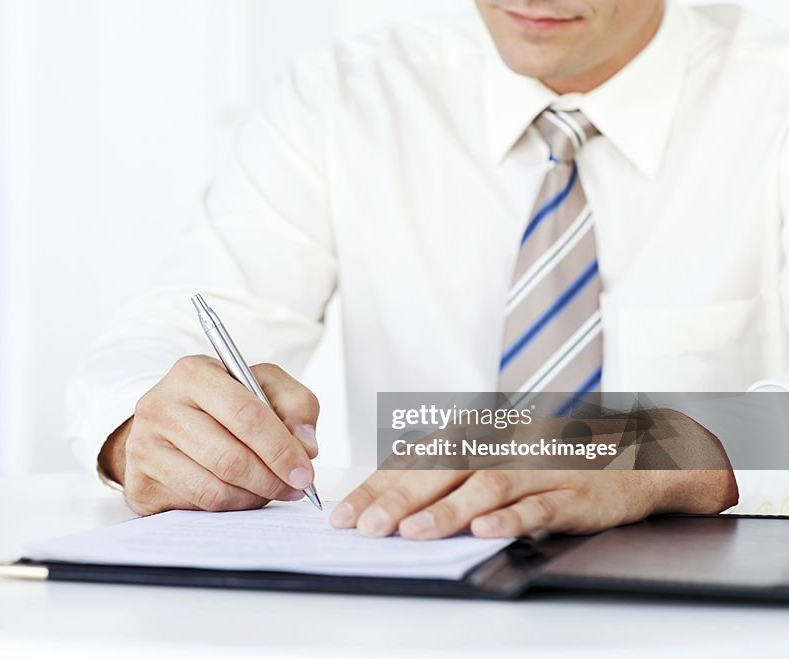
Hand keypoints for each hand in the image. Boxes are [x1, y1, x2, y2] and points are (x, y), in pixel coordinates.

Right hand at [100, 355, 319, 514]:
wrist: (168, 423)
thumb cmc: (223, 404)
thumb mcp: (263, 387)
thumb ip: (295, 405)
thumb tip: (305, 446)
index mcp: (192, 373)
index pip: (244, 413)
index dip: (280, 447)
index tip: (304, 471)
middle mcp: (160, 406)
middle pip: (229, 457)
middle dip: (271, 479)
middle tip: (295, 487)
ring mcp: (144, 446)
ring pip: (214, 488)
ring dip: (253, 497)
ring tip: (270, 489)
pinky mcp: (140, 483)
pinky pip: (197, 506)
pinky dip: (229, 507)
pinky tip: (241, 495)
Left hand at [329, 468, 737, 538]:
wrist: (627, 456)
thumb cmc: (544, 461)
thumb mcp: (489, 459)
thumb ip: (443, 478)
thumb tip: (383, 503)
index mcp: (472, 438)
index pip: (413, 462)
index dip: (375, 488)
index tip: (343, 514)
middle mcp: (499, 447)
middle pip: (441, 472)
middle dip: (397, 500)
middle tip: (365, 527)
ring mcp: (537, 467)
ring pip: (485, 487)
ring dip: (446, 511)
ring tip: (412, 532)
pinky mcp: (573, 491)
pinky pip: (539, 505)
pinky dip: (512, 517)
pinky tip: (486, 530)